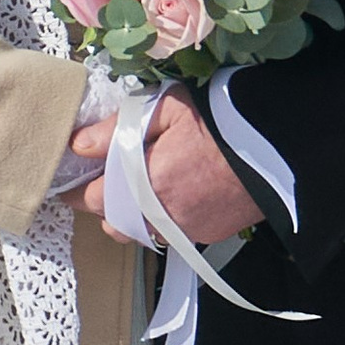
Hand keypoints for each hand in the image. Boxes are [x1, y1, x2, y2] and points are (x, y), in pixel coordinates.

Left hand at [72, 89, 260, 246]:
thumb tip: (78, 144)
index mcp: (142, 184)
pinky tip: (171, 198)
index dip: (76, 190)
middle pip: (112, 223)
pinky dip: (161, 222)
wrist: (274, 151)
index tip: (69, 181)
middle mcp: (158, 216)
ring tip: (133, 195)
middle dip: (102, 205)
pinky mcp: (204, 235)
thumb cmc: (216, 123)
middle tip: (101, 184)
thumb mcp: (164, 109)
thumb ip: (116, 128)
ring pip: (139, 234)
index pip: (91, 199)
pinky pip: (169, 235)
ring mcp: (182, 230)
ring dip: (129, 218)